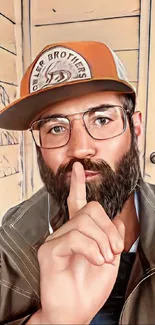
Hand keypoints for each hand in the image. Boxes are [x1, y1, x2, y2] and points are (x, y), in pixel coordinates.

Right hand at [29, 162, 124, 323]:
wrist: (77, 311)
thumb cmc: (90, 288)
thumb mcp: (110, 259)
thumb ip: (112, 237)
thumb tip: (115, 220)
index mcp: (79, 232)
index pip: (77, 202)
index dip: (78, 184)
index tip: (79, 168)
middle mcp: (65, 232)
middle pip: (89, 209)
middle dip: (108, 229)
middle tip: (114, 250)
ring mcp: (55, 240)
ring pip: (84, 223)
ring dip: (101, 242)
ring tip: (103, 259)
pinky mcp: (49, 250)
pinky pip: (74, 238)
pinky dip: (91, 249)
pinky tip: (95, 260)